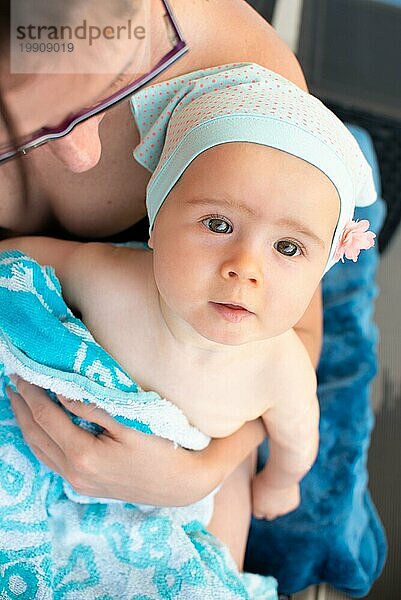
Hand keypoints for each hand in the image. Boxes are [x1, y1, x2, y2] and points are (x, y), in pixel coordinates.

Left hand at [6, 378, 200, 505]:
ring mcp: (79, 483)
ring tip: (19, 401)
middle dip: (21, 406)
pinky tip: (40, 429)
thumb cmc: (162, 448)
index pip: (46, 417)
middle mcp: (75, 473)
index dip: (32, 393)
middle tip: (13, 381)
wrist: (183, 484)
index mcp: (84, 455)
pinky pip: (51, 461)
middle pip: (36, 435)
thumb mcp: (130, 422)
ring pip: (40, 450)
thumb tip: (61, 392)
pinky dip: (39, 441)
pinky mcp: (86, 486)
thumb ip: (92, 407)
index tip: (23, 371)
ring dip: (26, 424)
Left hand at [252, 473, 299, 519]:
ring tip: (279, 487)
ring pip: (280, 509)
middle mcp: (270, 513)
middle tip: (270, 497)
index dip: (259, 507)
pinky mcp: (292, 506)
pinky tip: (287, 487)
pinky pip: (290, 503)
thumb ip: (257, 495)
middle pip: (269, 516)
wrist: (280, 475)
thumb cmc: (265, 476)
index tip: (260, 500)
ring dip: (279, 502)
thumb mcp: (255, 485)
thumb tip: (257, 496)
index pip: (258, 514)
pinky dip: (289, 497)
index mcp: (259, 508)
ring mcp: (283, 510)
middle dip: (269, 509)